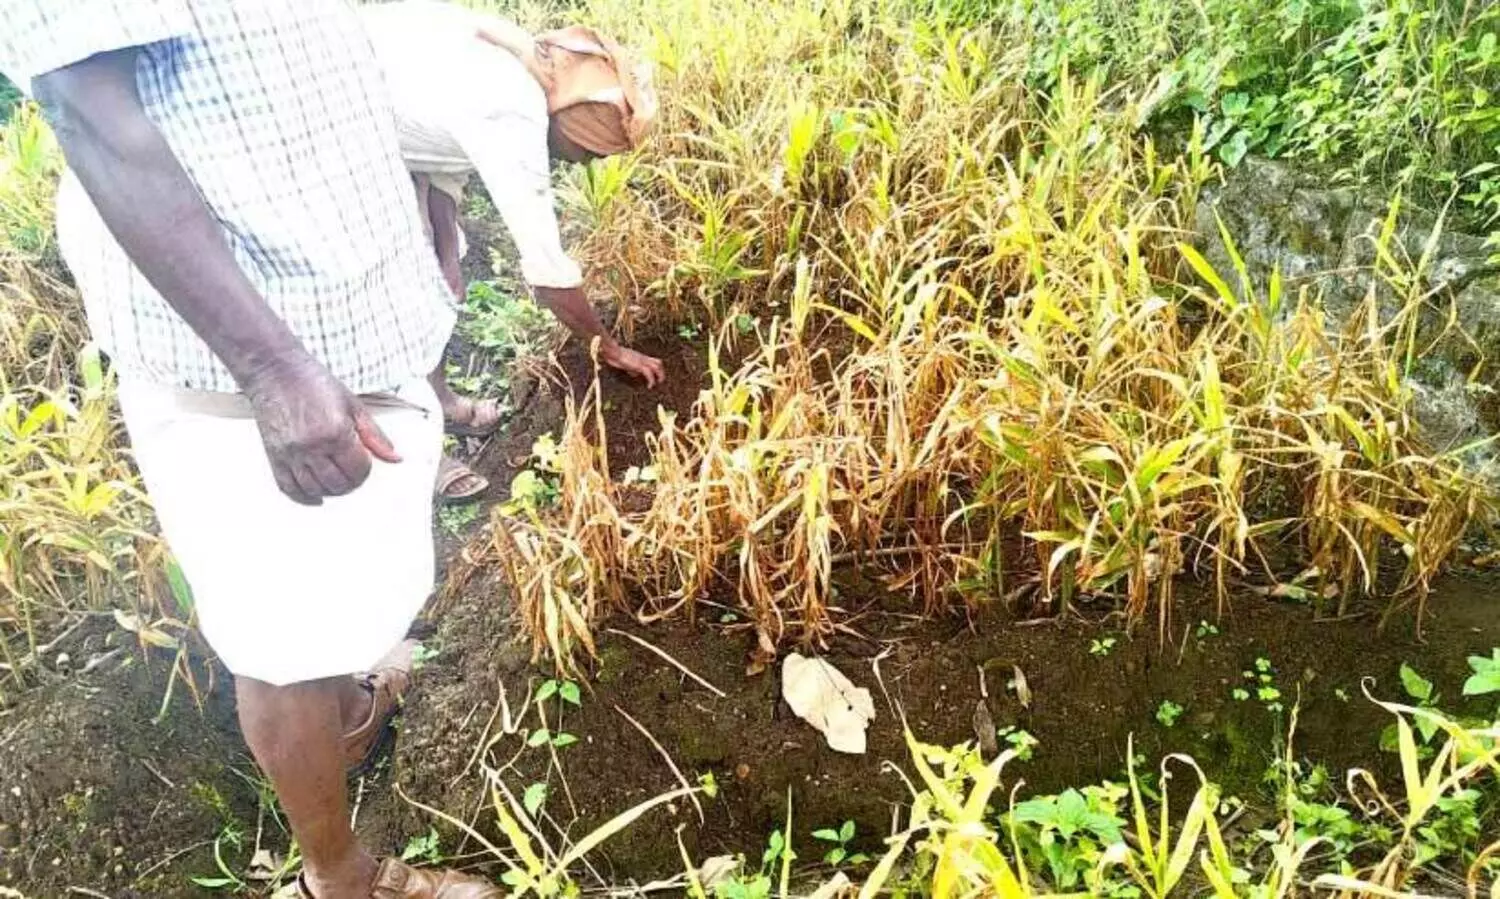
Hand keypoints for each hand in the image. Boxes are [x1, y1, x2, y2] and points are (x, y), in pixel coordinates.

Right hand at [242, 354, 400, 504]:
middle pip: (337, 484)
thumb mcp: (353, 405)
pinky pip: (288, 488)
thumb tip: (395, 457)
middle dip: (350, 483)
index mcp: (336, 432)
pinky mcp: (274, 456)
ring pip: (314, 489)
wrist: (276, 371)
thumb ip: (375, 435)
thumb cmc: (314, 383)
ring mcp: (291, 453)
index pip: (358, 470)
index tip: (364, 462)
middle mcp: (312, 446)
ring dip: (330, 490)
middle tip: (353, 473)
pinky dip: (303, 497)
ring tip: (336, 480)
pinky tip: (315, 496)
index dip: (365, 470)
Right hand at [599, 341, 664, 387]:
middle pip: (658, 362)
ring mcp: (642, 361)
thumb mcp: (624, 361)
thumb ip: (630, 366)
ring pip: (657, 366)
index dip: (657, 368)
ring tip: (658, 383)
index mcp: (640, 356)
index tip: (656, 377)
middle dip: (661, 372)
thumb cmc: (615, 355)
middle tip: (660, 381)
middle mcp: (643, 358)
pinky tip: (649, 387)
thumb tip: (634, 373)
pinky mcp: (639, 366)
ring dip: (660, 376)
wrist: (612, 351)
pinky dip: (651, 381)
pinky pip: (649, 374)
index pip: (653, 360)